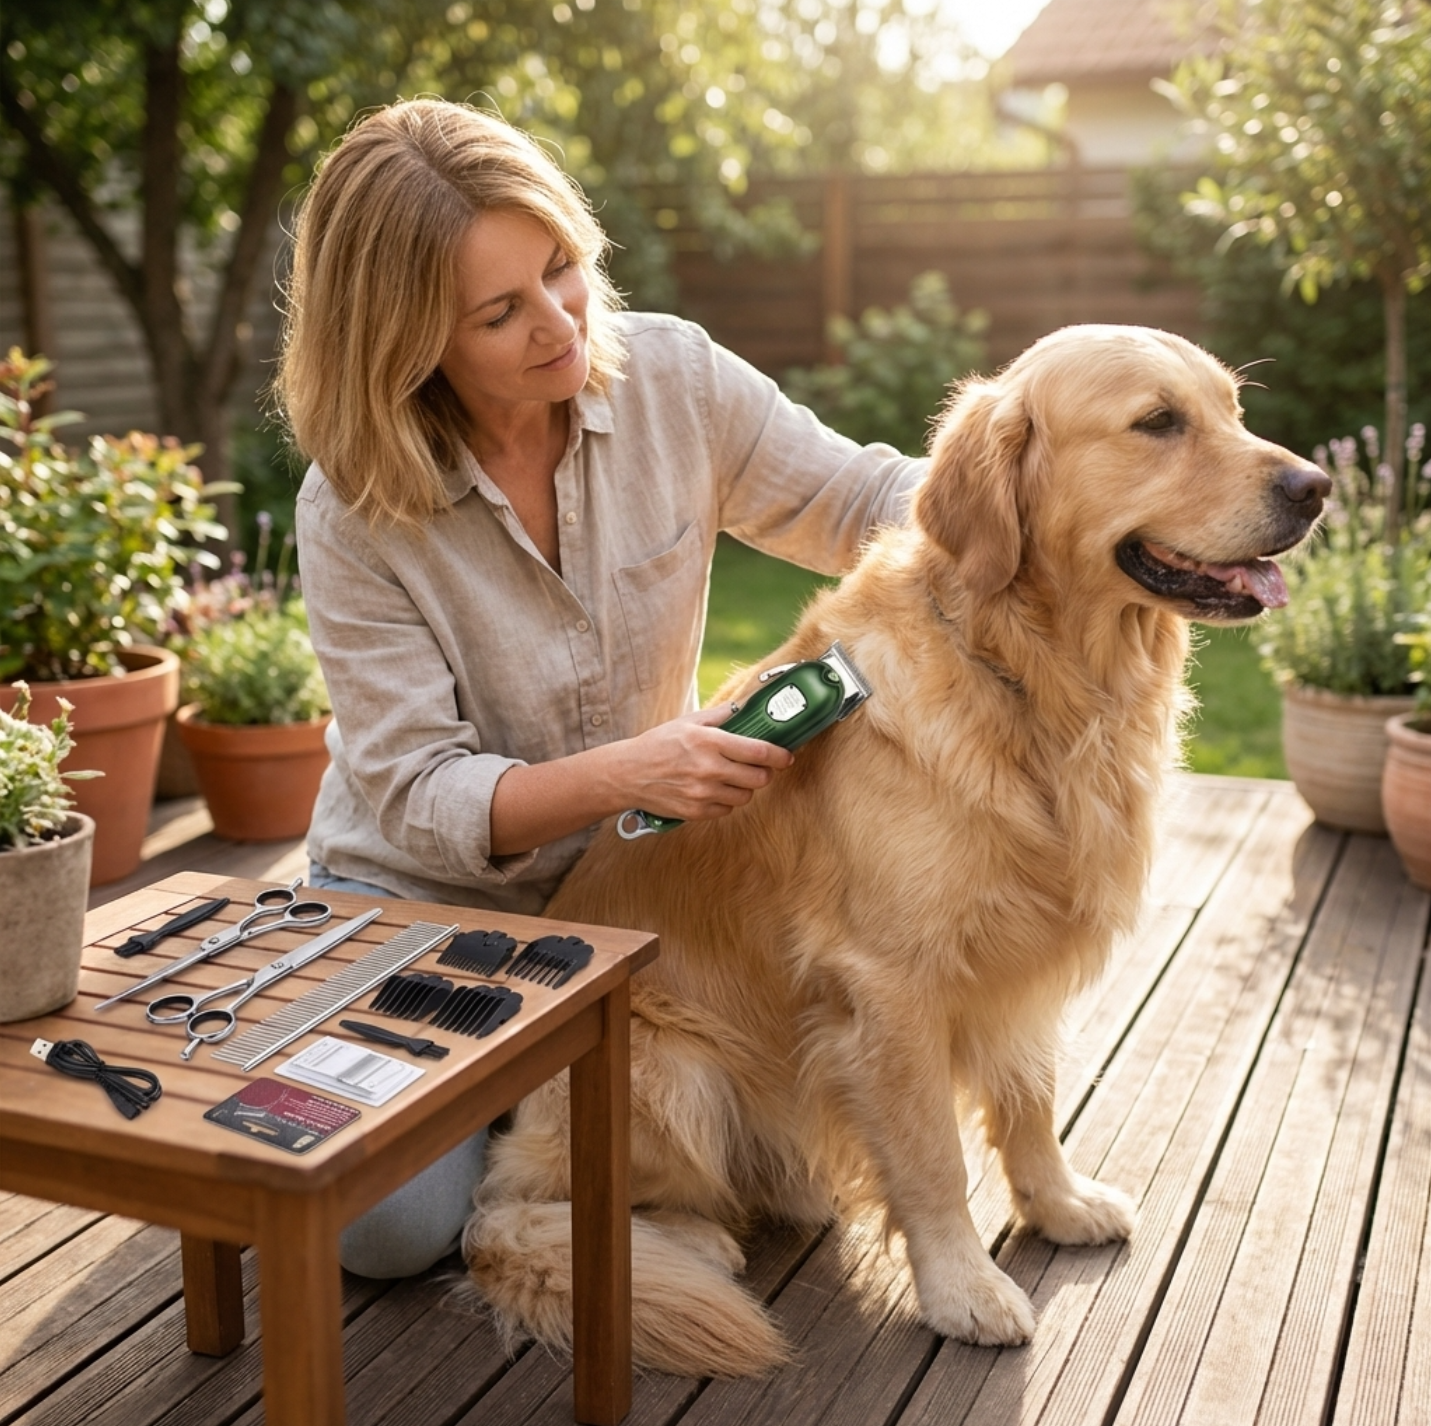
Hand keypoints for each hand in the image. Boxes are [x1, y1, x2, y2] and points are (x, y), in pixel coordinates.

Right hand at [614, 703, 793, 822]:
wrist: (628, 773)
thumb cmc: (658, 744)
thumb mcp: (688, 721)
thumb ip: (721, 715)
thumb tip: (747, 706)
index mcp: (709, 742)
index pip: (758, 752)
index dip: (779, 755)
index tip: (786, 756)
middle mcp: (708, 768)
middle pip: (758, 779)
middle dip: (765, 773)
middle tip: (760, 767)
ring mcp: (702, 793)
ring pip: (745, 797)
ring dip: (745, 788)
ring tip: (734, 778)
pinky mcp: (695, 811)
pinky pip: (726, 810)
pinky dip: (726, 801)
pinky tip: (715, 789)